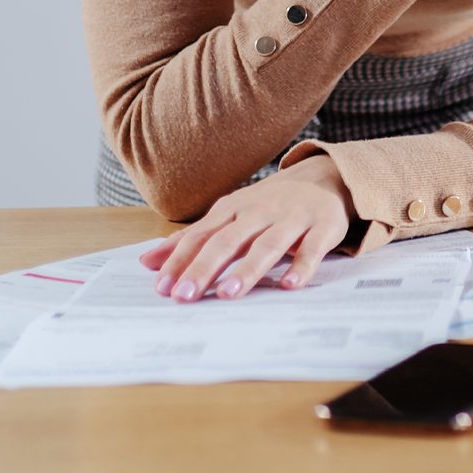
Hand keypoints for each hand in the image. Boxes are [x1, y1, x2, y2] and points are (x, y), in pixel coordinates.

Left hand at [138, 154, 353, 301]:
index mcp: (234, 209)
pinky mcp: (323, 227)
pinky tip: (290, 285)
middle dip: (205, 268)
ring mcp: (292, 218)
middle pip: (229, 241)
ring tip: (228, 293)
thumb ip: (192, 238)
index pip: (201, 235)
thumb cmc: (270, 203)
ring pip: (267, 245)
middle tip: (185, 296)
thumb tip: (147, 262)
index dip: (180, 260)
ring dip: (247, 269)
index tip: (162, 288)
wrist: (325, 176)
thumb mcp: (230, 214)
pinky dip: (302, 266)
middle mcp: (260, 211)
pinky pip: (312, 248)